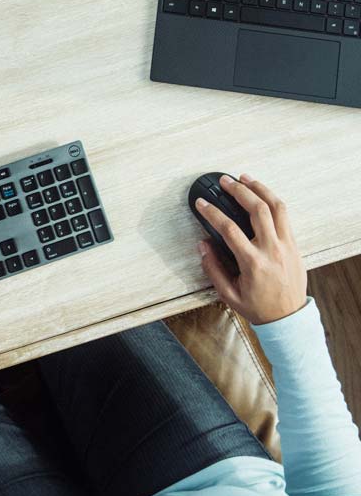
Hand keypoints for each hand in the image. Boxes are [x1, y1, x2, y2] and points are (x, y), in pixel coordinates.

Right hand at [194, 174, 306, 324]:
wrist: (288, 317)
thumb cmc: (258, 306)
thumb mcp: (228, 294)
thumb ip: (213, 268)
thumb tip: (203, 245)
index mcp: (253, 263)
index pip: (229, 229)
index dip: (212, 212)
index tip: (202, 204)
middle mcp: (272, 250)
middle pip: (257, 210)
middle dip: (239, 191)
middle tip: (225, 182)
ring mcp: (287, 245)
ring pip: (276, 207)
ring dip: (260, 189)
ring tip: (246, 178)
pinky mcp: (294, 244)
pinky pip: (285, 215)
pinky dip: (272, 200)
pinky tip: (262, 194)